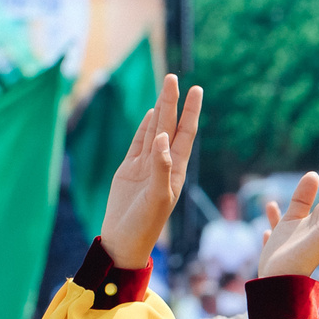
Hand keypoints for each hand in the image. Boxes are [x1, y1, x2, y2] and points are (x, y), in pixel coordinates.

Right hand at [99, 75, 202, 268]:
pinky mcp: (129, 170)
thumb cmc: (144, 224)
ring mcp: (146, 166)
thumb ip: (161, 167)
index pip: (186, 134)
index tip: (196, 89)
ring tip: (165, 88)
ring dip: (160, 110)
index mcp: (176, 170)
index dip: (191, 112)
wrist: (123, 241)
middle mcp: (164, 165)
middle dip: (172, 102)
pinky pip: (138, 142)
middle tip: (173, 77)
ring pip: (153, 130)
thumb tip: (161, 137)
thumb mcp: (157, 197)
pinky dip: (144, 127)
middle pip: (169, 126)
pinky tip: (150, 114)